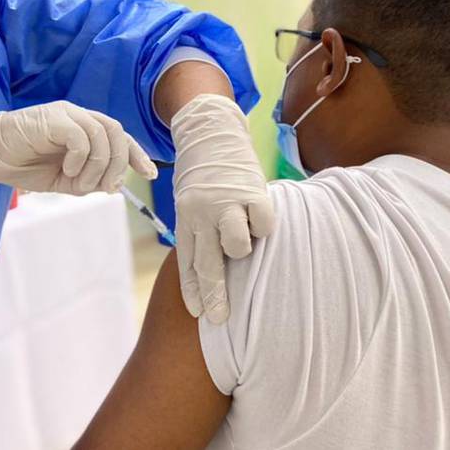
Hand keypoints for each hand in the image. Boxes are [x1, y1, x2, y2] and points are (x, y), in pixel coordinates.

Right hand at [0, 102, 157, 194]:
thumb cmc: (20, 164)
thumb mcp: (59, 180)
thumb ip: (85, 181)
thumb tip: (112, 186)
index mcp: (81, 127)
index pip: (119, 136)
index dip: (136, 154)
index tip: (149, 174)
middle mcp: (77, 115)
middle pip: (116, 133)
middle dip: (119, 164)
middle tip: (104, 187)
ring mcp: (64, 114)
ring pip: (102, 135)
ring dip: (97, 166)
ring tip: (77, 182)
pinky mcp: (51, 118)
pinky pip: (81, 137)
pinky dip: (80, 159)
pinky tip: (65, 170)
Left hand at [171, 94, 275, 323]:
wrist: (209, 131)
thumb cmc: (202, 172)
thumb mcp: (189, 200)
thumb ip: (199, 229)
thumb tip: (214, 265)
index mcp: (185, 219)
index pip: (188, 263)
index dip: (194, 291)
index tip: (200, 314)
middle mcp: (201, 214)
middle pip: (209, 265)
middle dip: (216, 296)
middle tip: (220, 318)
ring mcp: (225, 203)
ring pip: (237, 247)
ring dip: (243, 249)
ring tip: (244, 234)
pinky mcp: (251, 191)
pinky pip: (263, 224)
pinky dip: (264, 225)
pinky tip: (259, 214)